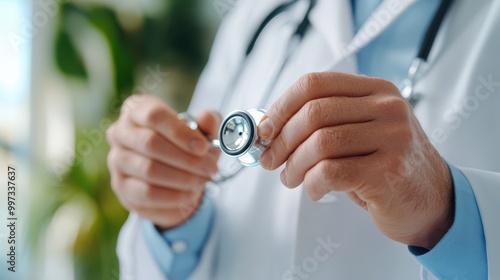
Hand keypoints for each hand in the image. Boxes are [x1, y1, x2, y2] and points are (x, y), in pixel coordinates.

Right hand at [107, 95, 219, 229]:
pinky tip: (190, 193)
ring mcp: (117, 159)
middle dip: (187, 158)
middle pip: (150, 142)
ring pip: (149, 169)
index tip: (203, 147)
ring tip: (202, 179)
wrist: (176, 179)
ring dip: (183, 177)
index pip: (154, 115)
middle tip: (210, 167)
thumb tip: (208, 118)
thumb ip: (208, 122)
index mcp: (138, 109)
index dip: (180, 132)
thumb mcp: (203, 132)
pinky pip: (147, 192)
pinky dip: (174, 195)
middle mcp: (121, 131)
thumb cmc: (186, 147)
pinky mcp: (121, 186)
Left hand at [259, 72, 452, 248]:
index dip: (281, 106)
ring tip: (291, 178)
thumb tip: (270, 128)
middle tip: (271, 160)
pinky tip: (315, 190)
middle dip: (281, 140)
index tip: (265, 129)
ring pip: (320, 143)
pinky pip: (331, 172)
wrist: (432, 200)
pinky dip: (312, 184)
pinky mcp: (389, 171)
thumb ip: (325, 123)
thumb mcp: (362, 131)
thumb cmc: (387, 165)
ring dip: (294, 165)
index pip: (315, 83)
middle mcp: (387, 108)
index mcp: (376, 90)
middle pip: (313, 113)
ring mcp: (393, 138)